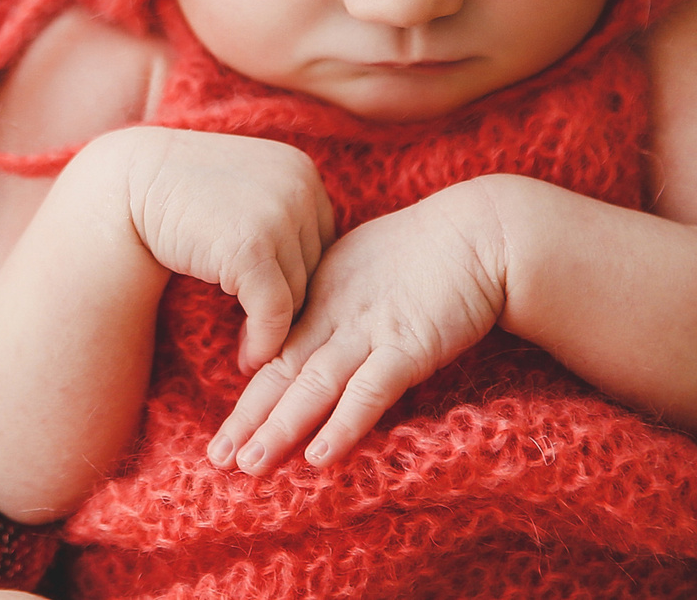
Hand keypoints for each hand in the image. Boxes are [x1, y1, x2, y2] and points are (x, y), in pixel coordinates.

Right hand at [104, 126, 337, 374]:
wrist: (122, 190)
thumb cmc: (178, 195)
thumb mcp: (242, 191)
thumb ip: (281, 216)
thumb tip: (317, 281)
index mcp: (300, 170)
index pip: (322, 241)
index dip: (301, 278)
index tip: (278, 307)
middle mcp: (298, 187)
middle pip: (315, 269)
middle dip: (293, 306)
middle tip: (270, 340)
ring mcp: (277, 216)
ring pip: (299, 294)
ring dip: (278, 331)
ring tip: (255, 352)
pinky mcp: (251, 250)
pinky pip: (275, 312)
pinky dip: (265, 342)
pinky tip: (247, 358)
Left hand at [208, 179, 508, 475]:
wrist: (479, 232)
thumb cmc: (424, 250)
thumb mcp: (358, 269)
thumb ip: (327, 302)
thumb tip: (306, 335)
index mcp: (321, 298)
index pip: (275, 354)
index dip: (248, 395)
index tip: (224, 431)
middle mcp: (335, 317)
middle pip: (282, 374)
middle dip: (248, 420)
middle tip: (216, 459)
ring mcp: (369, 332)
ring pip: (313, 386)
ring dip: (280, 428)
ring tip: (250, 464)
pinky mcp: (408, 346)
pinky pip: (369, 391)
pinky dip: (343, 424)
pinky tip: (318, 455)